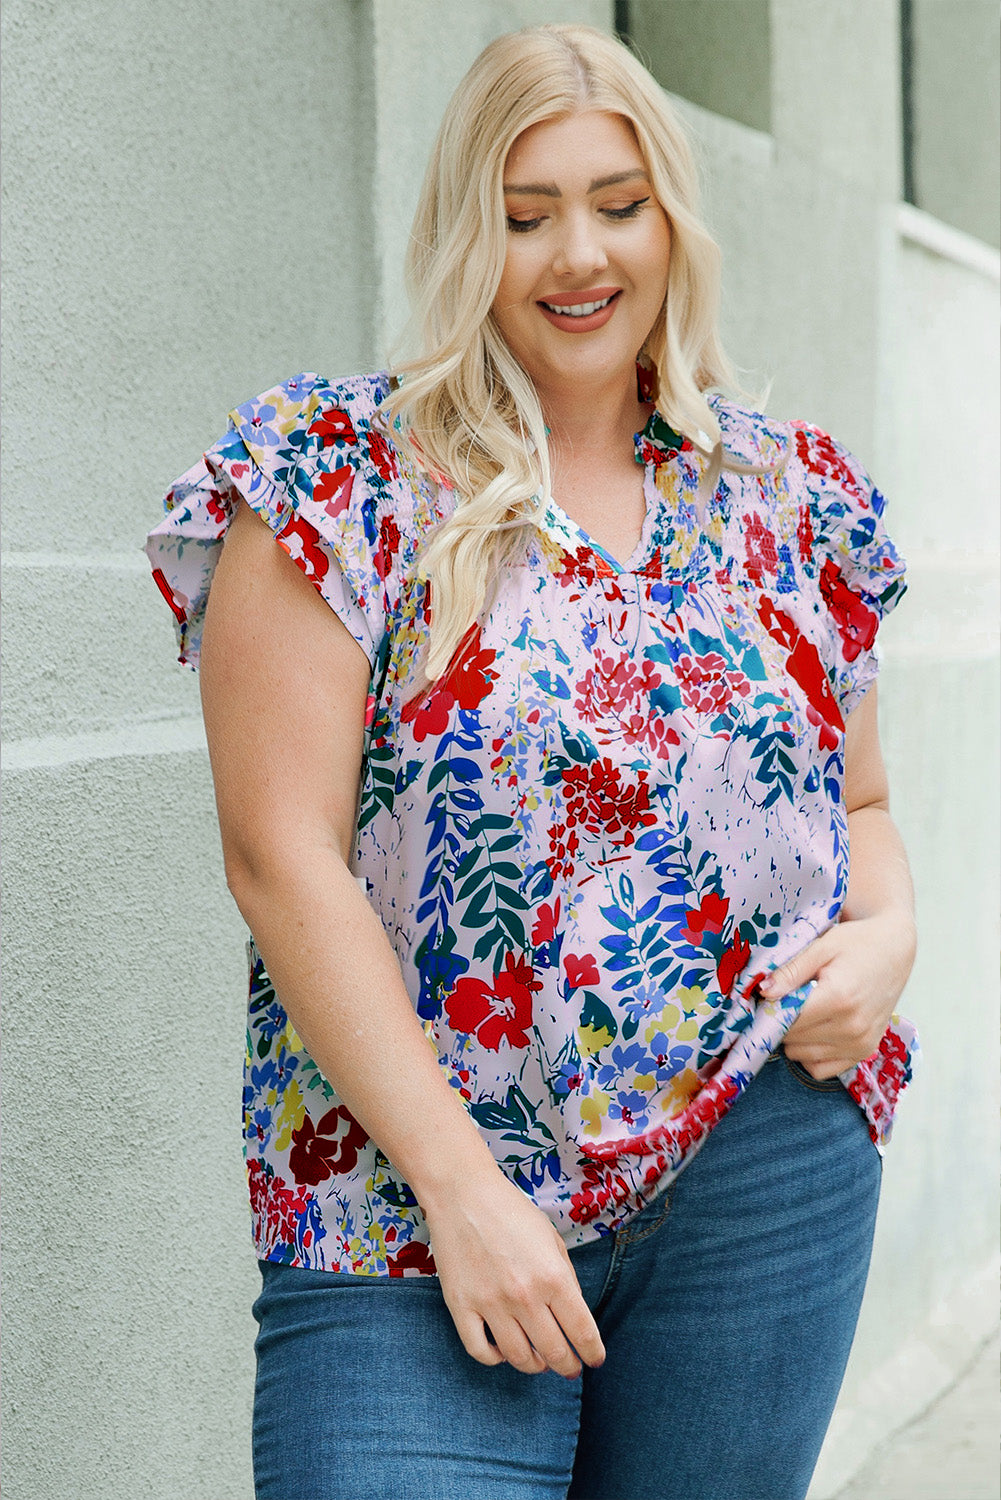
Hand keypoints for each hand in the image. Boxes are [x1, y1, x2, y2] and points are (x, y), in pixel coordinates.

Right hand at [421, 1169, 605, 1378]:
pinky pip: (480, 1351)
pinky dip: (495, 1359)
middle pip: (553, 1352)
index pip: (582, 1332)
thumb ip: (566, 1278)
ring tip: (539, 1361)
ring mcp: (490, 1304)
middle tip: (570, 1368)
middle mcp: (524, 1295)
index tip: (594, 1360)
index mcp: (552, 1276)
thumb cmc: (511, 1212)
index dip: (592, 1353)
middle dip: (567, 1366)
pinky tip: (502, 1351)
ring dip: (534, 1366)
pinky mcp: (461, 1306)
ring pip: (518, 1358)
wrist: (463, 1194)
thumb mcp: (552, 1238)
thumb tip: (573, 1317)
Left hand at [759, 910, 915, 1078]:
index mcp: (839, 999)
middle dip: (782, 1022)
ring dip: (795, 1038)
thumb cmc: (858, 943)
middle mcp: (852, 1027)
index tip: (768, 997)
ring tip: (806, 1011)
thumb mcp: (822, 947)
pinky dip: (811, 1055)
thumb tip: (764, 992)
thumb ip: (791, 971)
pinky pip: (822, 1069)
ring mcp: (861, 1043)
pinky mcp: (865, 1051)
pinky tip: (814, 1030)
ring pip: (802, 1056)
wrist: (895, 948)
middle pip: (792, 1040)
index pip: (786, 1020)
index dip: (771, 1010)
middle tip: (788, 1000)